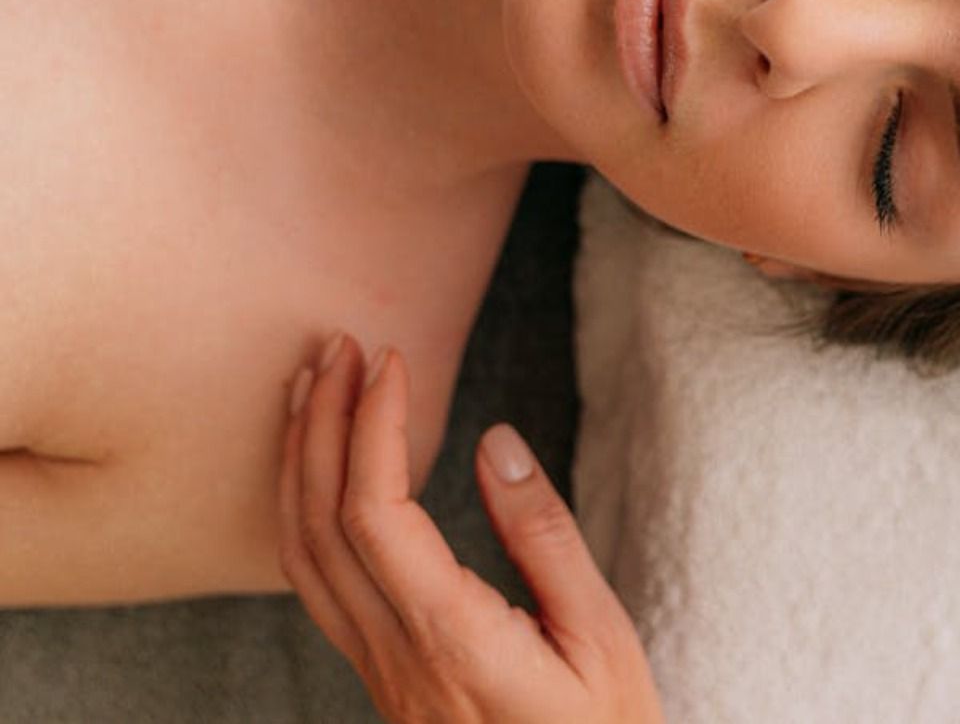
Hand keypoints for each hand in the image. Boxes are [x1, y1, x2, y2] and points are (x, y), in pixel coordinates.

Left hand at [279, 333, 665, 723]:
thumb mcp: (600, 635)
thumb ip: (544, 538)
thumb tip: (494, 442)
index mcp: (450, 639)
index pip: (377, 514)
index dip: (372, 427)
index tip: (391, 360)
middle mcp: (394, 656)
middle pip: (318, 524)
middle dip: (319, 422)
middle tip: (337, 344)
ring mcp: (377, 671)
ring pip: (299, 556)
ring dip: (298, 462)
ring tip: (310, 387)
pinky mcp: (380, 676)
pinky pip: (314, 584)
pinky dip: (303, 510)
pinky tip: (320, 470)